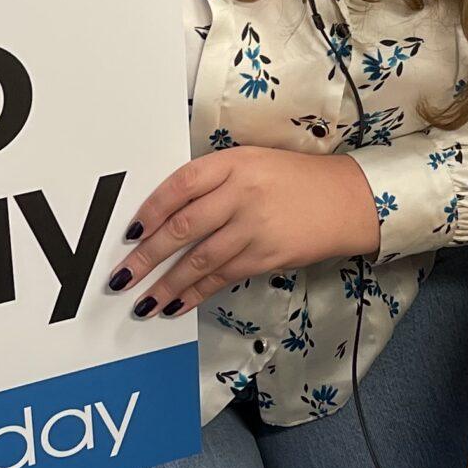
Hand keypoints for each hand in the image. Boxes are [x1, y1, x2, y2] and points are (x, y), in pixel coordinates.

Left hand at [108, 147, 381, 317]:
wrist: (347, 199)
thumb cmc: (294, 180)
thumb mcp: (252, 163)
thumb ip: (213, 183)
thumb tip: (166, 216)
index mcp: (233, 163)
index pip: (180, 185)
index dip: (151, 210)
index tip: (130, 233)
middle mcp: (241, 193)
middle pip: (183, 227)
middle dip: (146, 256)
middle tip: (120, 277)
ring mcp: (255, 227)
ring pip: (200, 260)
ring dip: (166, 284)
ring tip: (142, 302)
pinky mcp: (267, 256)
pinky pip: (223, 277)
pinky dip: (197, 292)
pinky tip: (177, 303)